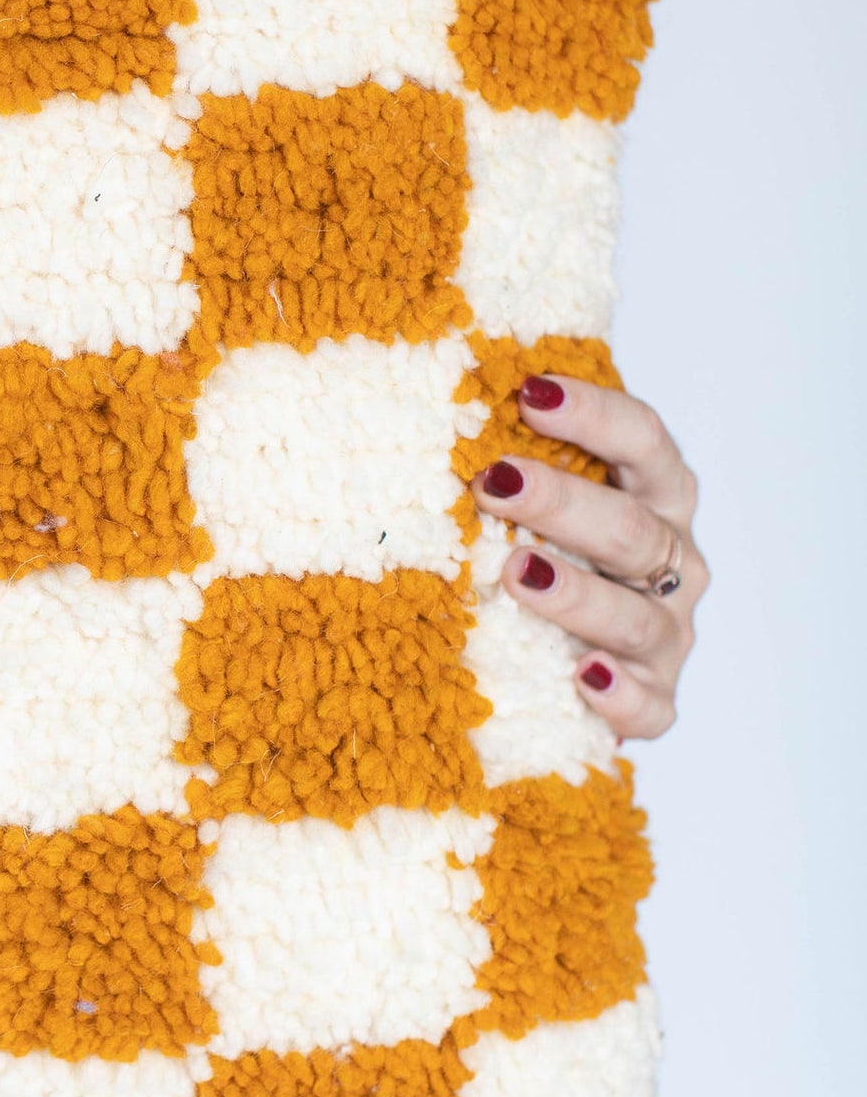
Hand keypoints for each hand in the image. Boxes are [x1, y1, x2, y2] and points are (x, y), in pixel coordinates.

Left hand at [469, 373, 706, 741]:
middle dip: (562, 503)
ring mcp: (667, 635)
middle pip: (630, 528)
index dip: (593, 414)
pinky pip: (648, 704)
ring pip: (634, 616)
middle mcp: (673, 562)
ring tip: (518, 574)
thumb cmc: (550, 555)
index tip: (529, 392)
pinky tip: (583, 677)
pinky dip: (620, 695)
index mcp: (656, 496)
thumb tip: (424, 398)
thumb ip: (517, 455)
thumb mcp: (540, 503)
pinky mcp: (655, 700)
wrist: (567, 663)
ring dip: (577, 595)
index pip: (642, 441)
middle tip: (494, 482)